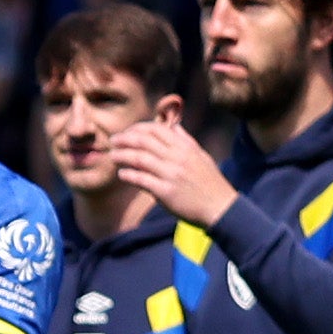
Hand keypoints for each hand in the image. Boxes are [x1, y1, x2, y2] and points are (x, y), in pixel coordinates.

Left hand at [103, 117, 234, 233]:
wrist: (220, 207)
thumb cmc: (210, 182)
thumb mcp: (201, 156)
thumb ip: (186, 141)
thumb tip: (175, 126)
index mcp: (185, 148)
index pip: (156, 129)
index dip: (137, 128)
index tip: (127, 132)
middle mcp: (177, 158)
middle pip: (144, 142)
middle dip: (124, 139)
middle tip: (112, 141)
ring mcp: (171, 174)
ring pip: (139, 159)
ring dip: (122, 155)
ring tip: (112, 156)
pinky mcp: (166, 192)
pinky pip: (142, 180)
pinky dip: (128, 175)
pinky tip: (121, 174)